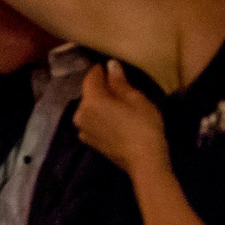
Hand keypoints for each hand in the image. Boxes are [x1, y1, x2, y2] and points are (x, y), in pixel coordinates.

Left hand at [74, 61, 172, 177]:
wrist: (143, 160)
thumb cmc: (143, 125)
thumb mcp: (135, 99)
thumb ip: (119, 82)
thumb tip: (111, 65)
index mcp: (91, 100)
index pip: (91, 78)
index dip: (100, 70)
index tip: (109, 66)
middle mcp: (81, 114)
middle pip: (89, 94)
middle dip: (101, 87)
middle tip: (120, 85)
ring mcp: (82, 129)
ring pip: (89, 108)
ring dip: (100, 103)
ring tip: (119, 103)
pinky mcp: (88, 141)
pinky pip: (92, 121)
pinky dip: (100, 116)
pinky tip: (114, 118)